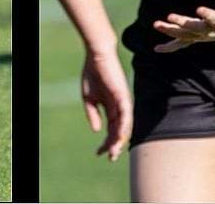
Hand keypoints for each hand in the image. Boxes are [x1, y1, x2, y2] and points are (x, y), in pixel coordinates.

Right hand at [81, 46, 132, 160]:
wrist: (97, 56)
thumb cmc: (93, 74)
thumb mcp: (89, 98)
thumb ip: (93, 114)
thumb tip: (96, 130)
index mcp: (111, 107)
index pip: (111, 129)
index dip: (106, 141)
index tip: (99, 153)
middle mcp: (119, 105)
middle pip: (119, 129)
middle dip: (114, 144)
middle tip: (110, 158)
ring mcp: (122, 100)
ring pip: (124, 124)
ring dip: (120, 138)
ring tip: (115, 151)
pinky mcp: (123, 94)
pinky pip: (126, 112)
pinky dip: (124, 124)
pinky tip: (121, 135)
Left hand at [152, 0, 214, 51]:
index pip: (214, 19)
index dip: (207, 14)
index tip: (199, 9)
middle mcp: (211, 32)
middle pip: (195, 29)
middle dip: (183, 23)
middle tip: (170, 16)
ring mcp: (202, 36)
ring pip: (185, 35)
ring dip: (170, 30)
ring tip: (156, 24)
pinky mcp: (196, 37)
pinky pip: (181, 43)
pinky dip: (169, 47)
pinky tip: (157, 49)